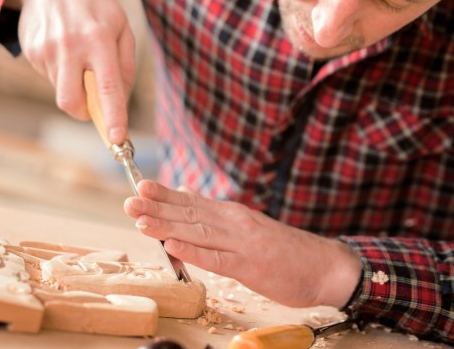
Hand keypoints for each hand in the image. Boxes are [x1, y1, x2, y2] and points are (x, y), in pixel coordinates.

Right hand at [10, 0, 135, 143]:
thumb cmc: (96, 8)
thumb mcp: (122, 28)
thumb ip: (125, 66)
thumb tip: (120, 102)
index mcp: (99, 39)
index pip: (107, 86)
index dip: (112, 116)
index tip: (117, 139)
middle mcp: (70, 45)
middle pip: (71, 101)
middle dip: (83, 112)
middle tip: (92, 105)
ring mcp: (46, 49)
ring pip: (60, 90)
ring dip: (72, 85)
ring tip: (78, 57)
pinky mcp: (30, 51)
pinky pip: (48, 77)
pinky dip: (60, 72)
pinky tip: (63, 48)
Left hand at [124, 180, 362, 307]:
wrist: (325, 266)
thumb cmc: (285, 251)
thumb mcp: (249, 228)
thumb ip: (217, 217)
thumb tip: (185, 199)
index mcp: (233, 214)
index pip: (193, 202)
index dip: (165, 195)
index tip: (140, 187)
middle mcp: (235, 222)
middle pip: (190, 213)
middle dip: (157, 207)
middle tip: (129, 201)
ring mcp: (242, 243)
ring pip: (198, 232)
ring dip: (167, 225)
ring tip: (141, 220)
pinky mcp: (250, 265)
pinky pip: (217, 258)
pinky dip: (193, 251)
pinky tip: (173, 246)